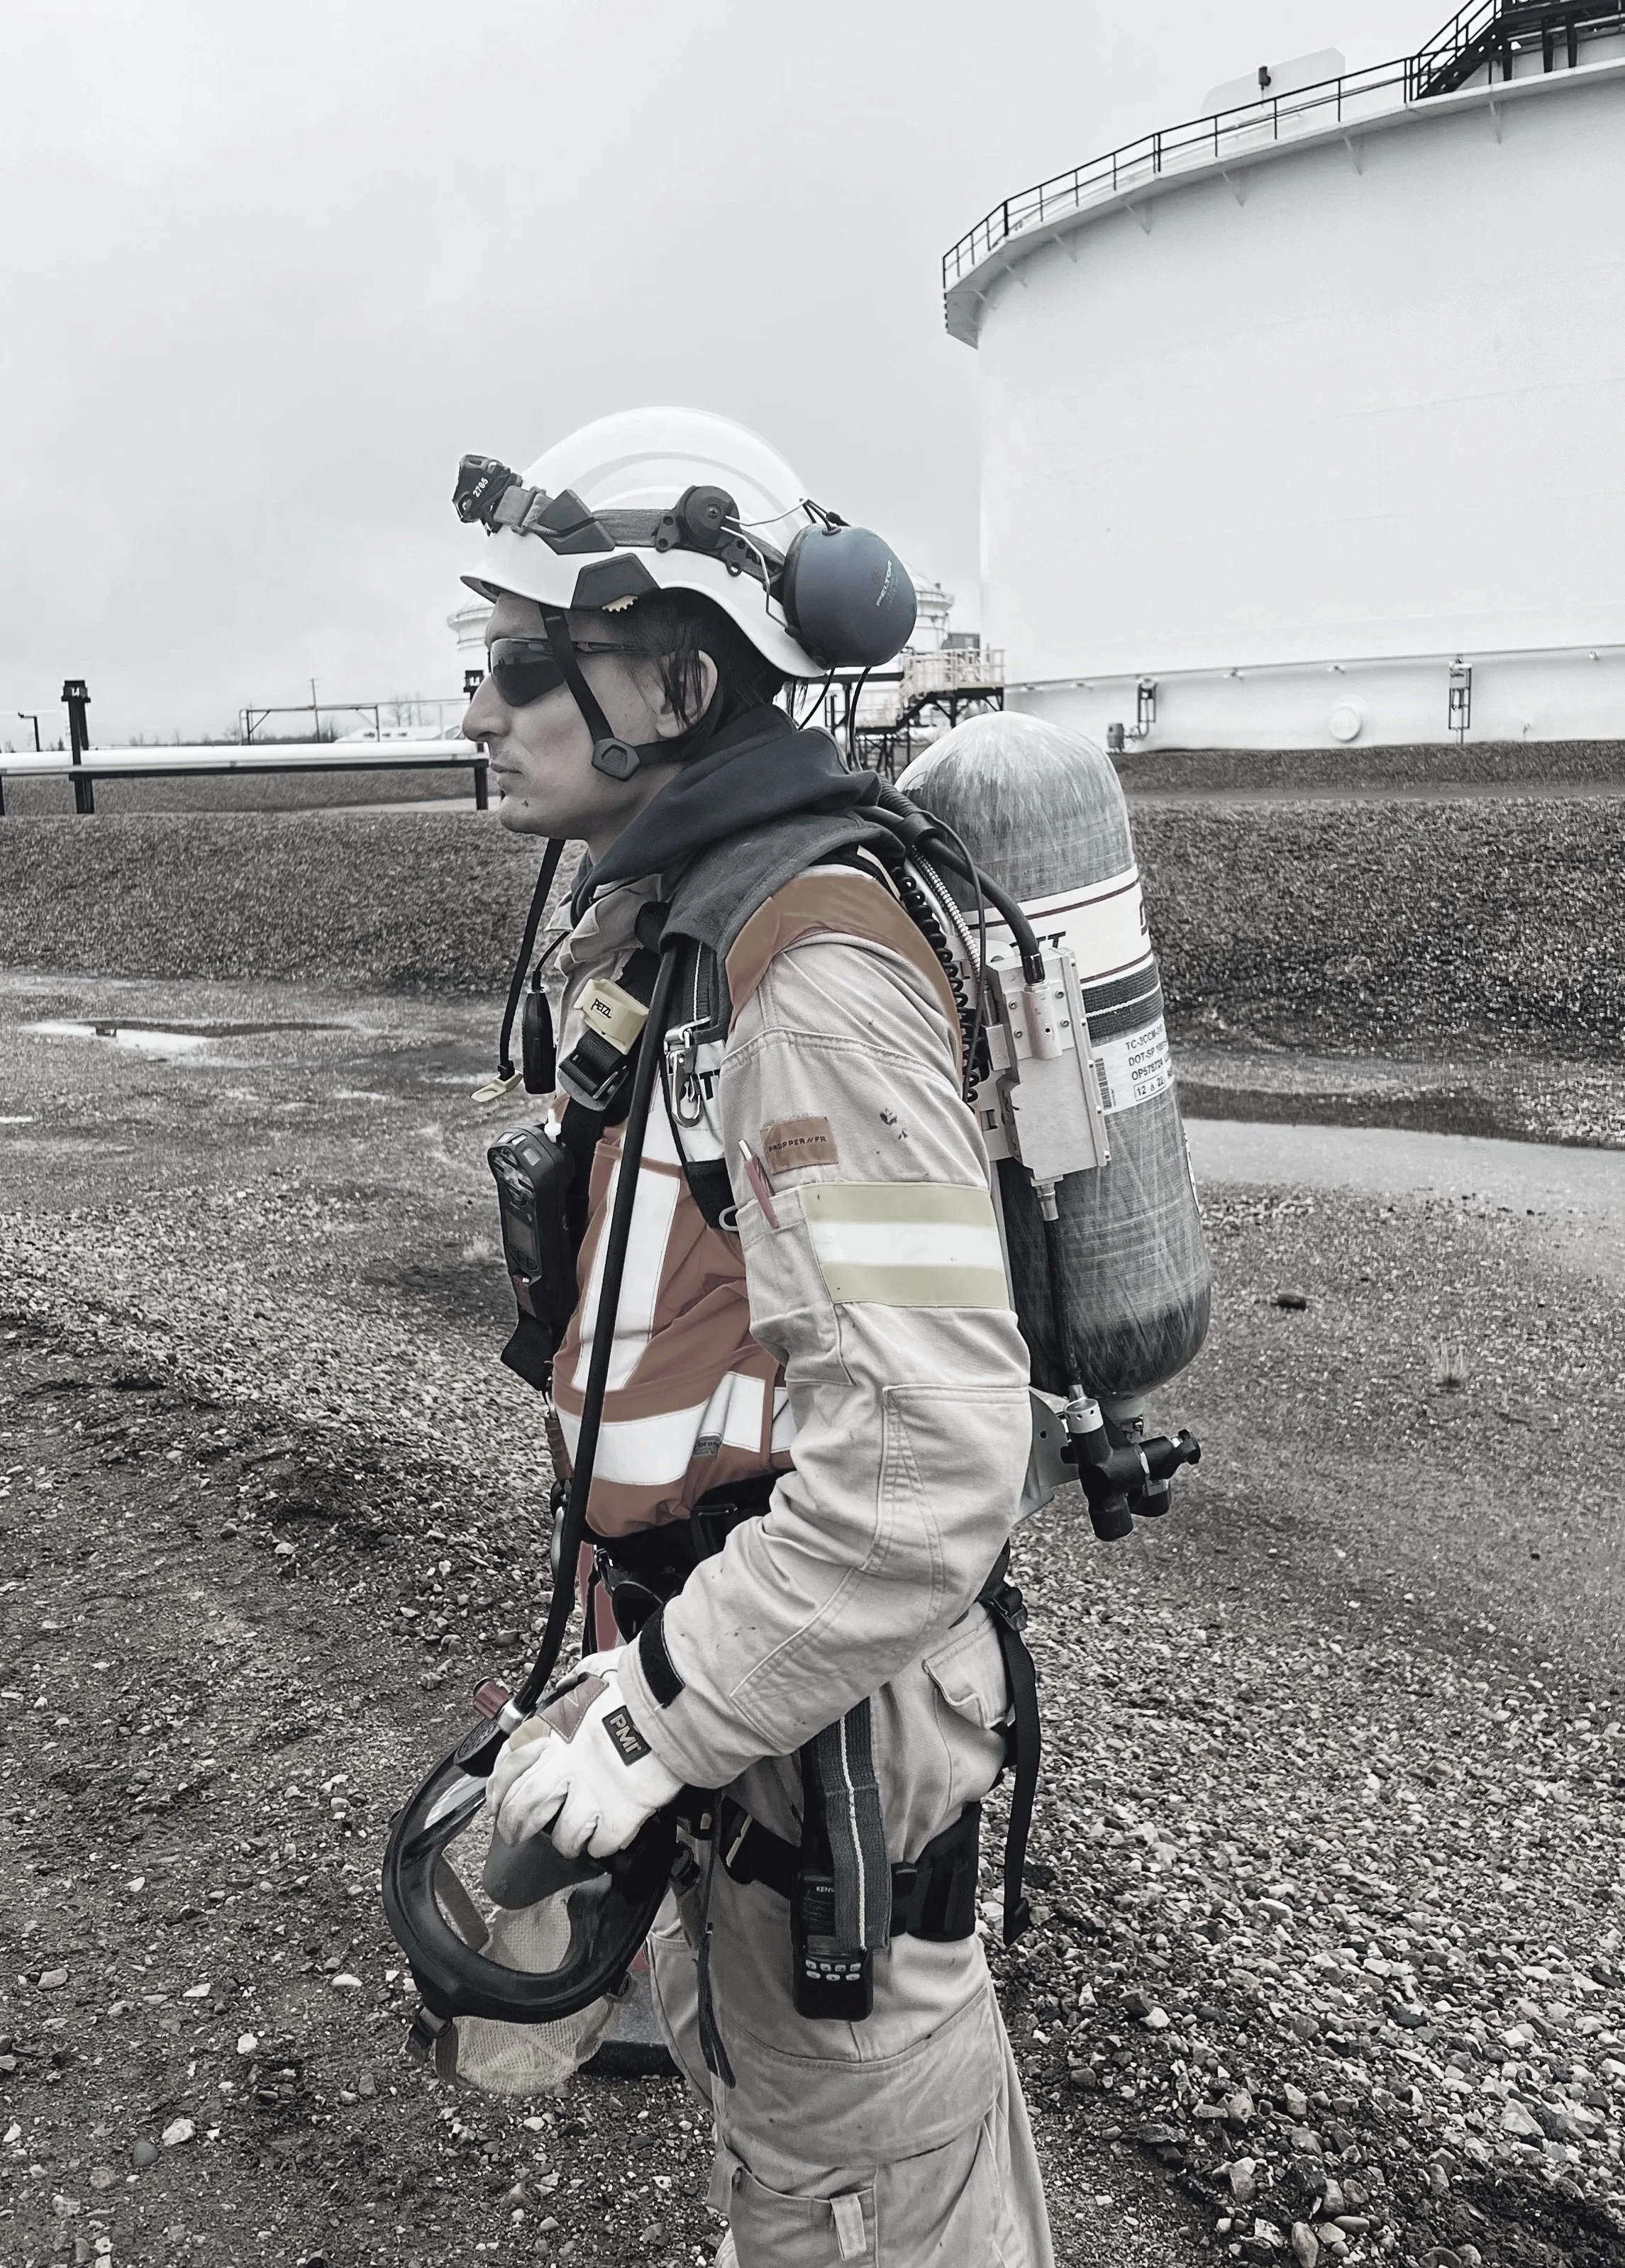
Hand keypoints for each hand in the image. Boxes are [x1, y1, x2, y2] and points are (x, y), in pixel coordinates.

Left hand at [486, 1663, 680, 1860]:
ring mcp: (591, 1790)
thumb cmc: (640, 1685)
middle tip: (516, 1835)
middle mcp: (565, 1763)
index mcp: (555, 1729)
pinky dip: (601, 1846)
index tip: (499, 1801)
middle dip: (513, 1827)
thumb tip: (570, 1687)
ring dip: (563, 1841)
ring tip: (570, 1841)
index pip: (508, 1765)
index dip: (499, 1790)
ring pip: (560, 1834)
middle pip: (522, 1807)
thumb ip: (576, 1685)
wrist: (673, 1701)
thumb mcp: (597, 1672)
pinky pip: (602, 1844)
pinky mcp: (620, 1811)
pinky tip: (606, 1838)